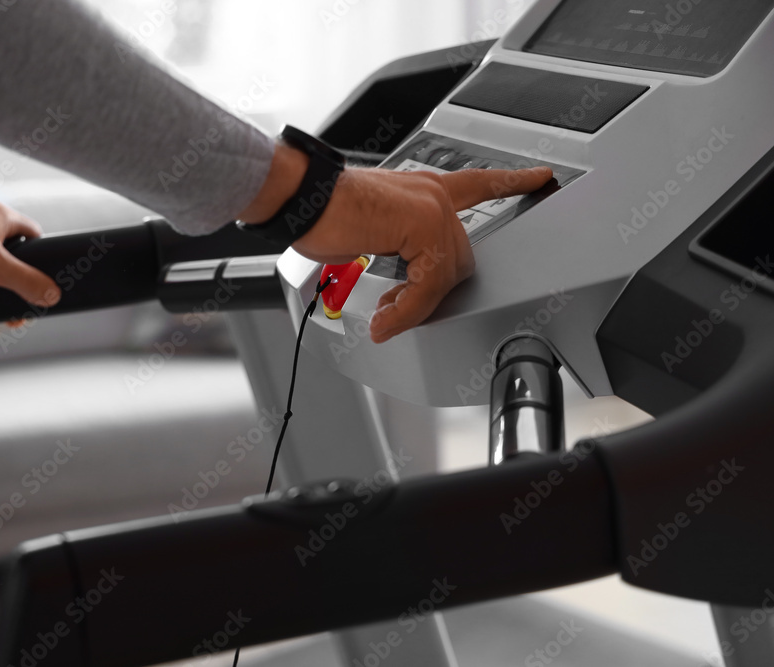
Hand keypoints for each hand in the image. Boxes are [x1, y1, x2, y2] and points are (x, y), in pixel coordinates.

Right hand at [239, 144, 552, 342]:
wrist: (301, 198)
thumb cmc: (324, 212)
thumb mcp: (370, 234)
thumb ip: (398, 255)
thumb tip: (400, 296)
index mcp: (424, 191)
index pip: (479, 184)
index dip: (512, 182)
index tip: (540, 177)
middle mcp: (433, 195)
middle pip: (460, 259)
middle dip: (431, 294)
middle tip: (397, 311)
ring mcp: (431, 209)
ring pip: (445, 276)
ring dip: (414, 307)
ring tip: (386, 318)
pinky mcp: (422, 225)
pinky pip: (428, 283)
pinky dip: (407, 309)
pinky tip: (387, 319)